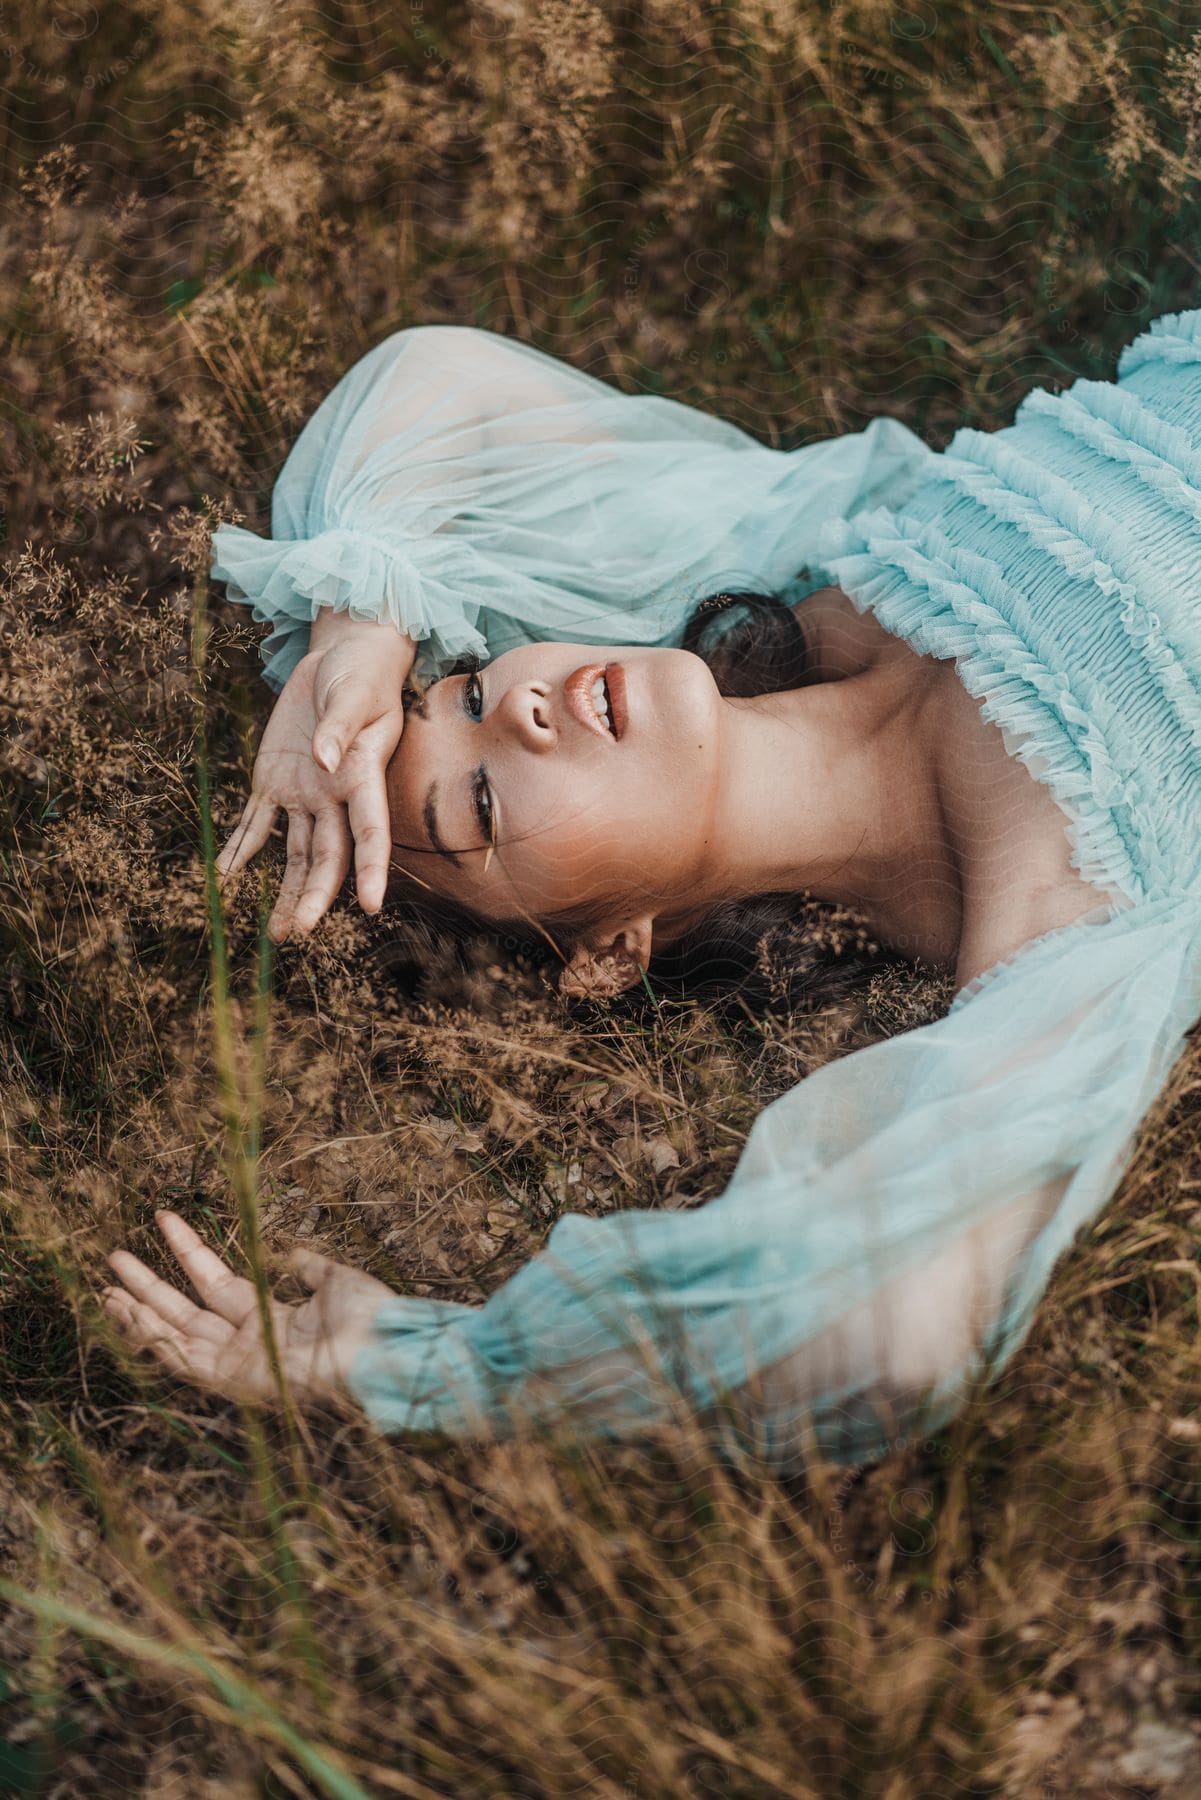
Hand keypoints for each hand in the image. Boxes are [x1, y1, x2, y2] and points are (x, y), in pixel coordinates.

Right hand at [102, 1210, 394, 1403]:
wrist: (382, 1347)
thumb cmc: (369, 1315)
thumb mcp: (336, 1280)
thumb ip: (309, 1267)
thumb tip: (294, 1254)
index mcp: (268, 1317)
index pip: (213, 1281)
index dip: (186, 1250)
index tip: (161, 1217)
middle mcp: (247, 1342)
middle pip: (183, 1310)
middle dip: (146, 1286)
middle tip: (112, 1260)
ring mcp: (237, 1364)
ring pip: (174, 1336)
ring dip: (138, 1313)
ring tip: (104, 1290)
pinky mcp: (234, 1381)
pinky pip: (182, 1360)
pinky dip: (153, 1339)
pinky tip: (129, 1314)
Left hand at [217, 612, 414, 940]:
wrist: (342, 659)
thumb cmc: (359, 675)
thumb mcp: (353, 694)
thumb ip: (340, 727)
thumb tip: (325, 759)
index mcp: (364, 776)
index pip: (371, 832)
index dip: (371, 869)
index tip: (370, 906)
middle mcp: (336, 796)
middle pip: (328, 856)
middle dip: (315, 895)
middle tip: (301, 931)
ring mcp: (305, 794)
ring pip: (295, 853)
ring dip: (285, 892)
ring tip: (276, 933)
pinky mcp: (275, 781)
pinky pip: (256, 824)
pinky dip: (242, 850)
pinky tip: (225, 880)